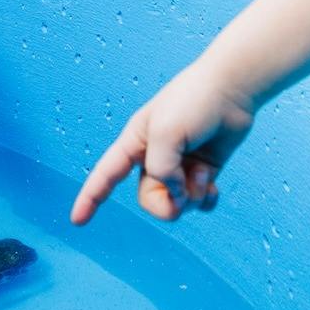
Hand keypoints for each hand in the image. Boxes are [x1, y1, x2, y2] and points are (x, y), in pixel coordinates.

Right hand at [71, 61, 255, 224]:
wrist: (232, 88)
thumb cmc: (193, 101)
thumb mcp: (166, 133)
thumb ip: (161, 169)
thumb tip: (175, 193)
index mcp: (135, 143)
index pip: (105, 174)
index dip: (90, 198)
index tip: (76, 222)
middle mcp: (154, 158)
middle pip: (149, 200)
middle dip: (167, 203)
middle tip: (184, 192)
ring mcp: (179, 166)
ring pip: (176, 204)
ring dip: (191, 196)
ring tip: (203, 174)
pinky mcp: (203, 171)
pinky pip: (197, 203)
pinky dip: (205, 200)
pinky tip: (213, 188)